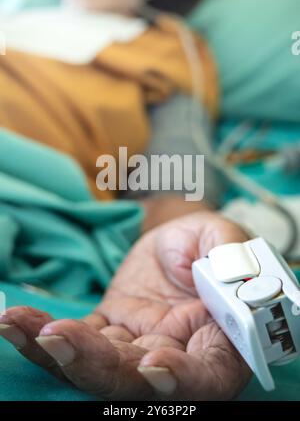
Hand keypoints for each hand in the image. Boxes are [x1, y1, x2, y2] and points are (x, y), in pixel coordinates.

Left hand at [0, 212, 251, 399]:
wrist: (184, 245)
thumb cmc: (212, 244)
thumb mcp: (226, 239)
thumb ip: (227, 256)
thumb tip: (224, 274)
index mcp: (217, 343)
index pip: (204, 378)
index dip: (180, 381)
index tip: (150, 363)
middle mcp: (175, 357)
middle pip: (134, 381)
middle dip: (95, 365)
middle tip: (57, 338)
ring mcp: (136, 346)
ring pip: (95, 363)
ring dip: (56, 351)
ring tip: (17, 325)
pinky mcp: (108, 330)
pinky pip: (76, 336)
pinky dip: (43, 333)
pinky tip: (15, 320)